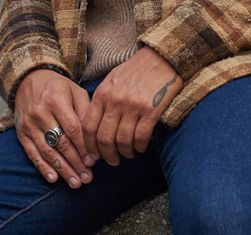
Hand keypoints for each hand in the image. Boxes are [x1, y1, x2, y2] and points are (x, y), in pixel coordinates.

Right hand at [14, 69, 93, 188]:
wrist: (27, 80)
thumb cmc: (57, 88)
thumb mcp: (74, 91)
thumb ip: (85, 111)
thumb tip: (96, 137)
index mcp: (56, 100)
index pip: (73, 129)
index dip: (83, 147)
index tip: (94, 162)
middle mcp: (40, 113)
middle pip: (61, 143)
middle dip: (76, 163)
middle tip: (87, 178)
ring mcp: (29, 125)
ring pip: (48, 152)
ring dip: (63, 170)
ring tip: (76, 183)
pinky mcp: (22, 134)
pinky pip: (32, 154)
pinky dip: (43, 167)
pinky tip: (54, 179)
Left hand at [81, 46, 182, 165]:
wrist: (162, 57)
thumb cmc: (136, 70)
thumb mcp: (112, 80)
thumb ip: (102, 101)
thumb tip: (94, 127)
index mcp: (102, 94)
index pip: (88, 127)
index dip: (89, 146)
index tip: (94, 155)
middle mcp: (115, 101)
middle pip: (104, 138)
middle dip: (107, 155)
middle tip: (112, 161)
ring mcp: (133, 106)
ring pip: (122, 141)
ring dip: (125, 153)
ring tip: (128, 154)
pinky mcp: (150, 110)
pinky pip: (141, 137)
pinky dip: (140, 147)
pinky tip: (141, 147)